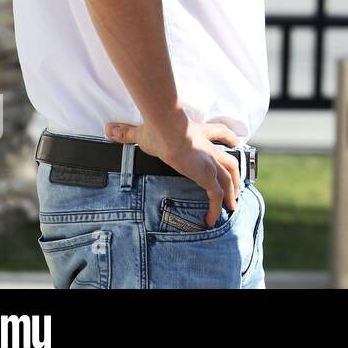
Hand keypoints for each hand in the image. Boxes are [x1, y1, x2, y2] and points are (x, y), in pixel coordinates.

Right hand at [106, 118, 241, 226]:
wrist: (167, 130)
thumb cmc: (157, 128)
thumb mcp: (142, 131)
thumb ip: (128, 132)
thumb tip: (110, 129)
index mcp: (198, 134)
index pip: (220, 133)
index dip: (229, 138)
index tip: (236, 142)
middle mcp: (209, 148)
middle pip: (230, 161)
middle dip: (235, 175)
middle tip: (237, 186)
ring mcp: (211, 162)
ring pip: (229, 179)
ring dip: (232, 192)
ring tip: (232, 205)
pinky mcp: (207, 176)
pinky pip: (216, 196)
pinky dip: (216, 208)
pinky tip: (212, 219)